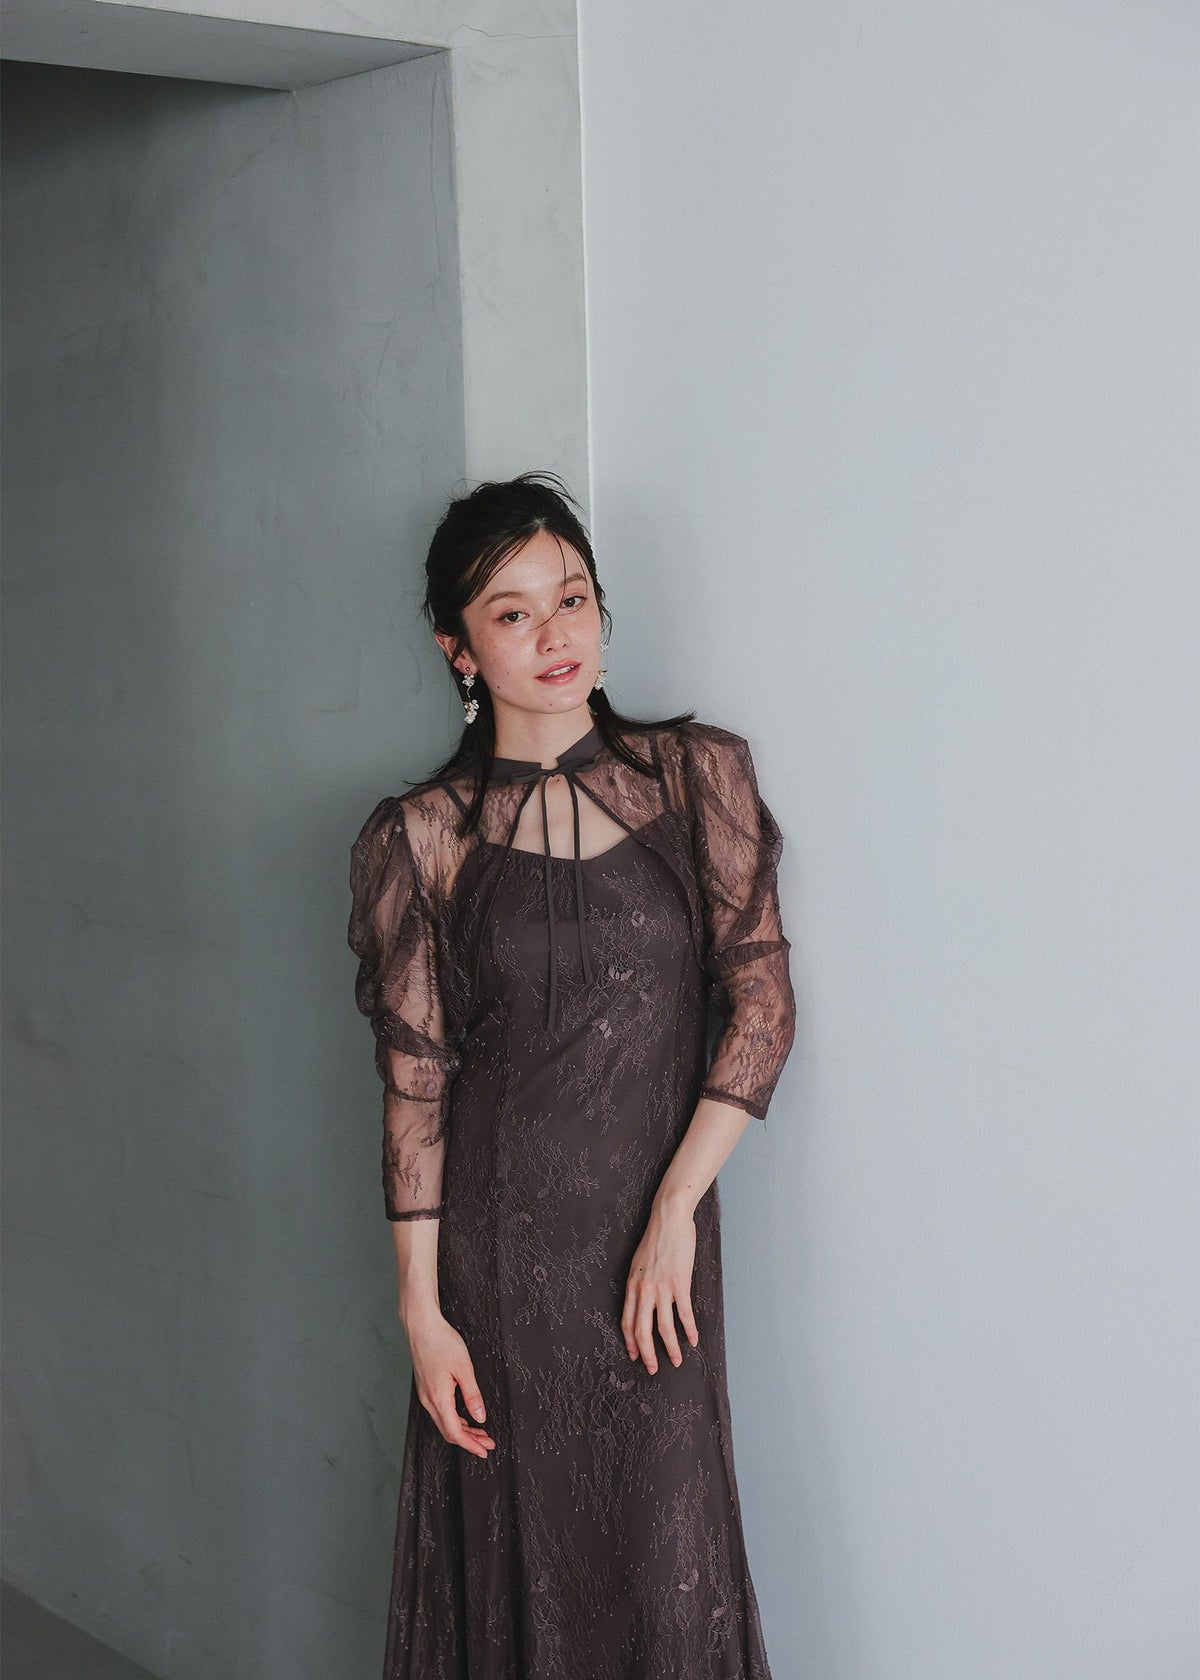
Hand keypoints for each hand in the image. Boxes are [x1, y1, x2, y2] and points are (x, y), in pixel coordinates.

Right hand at [404, 1308, 495, 1458]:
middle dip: (469, 1441)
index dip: (471, 1445)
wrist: (421, 1326)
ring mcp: (425, 1395)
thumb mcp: (464, 1368)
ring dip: (462, 1431)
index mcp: (439, 1398)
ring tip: (480, 1433)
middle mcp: (429, 1400)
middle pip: (449, 1432)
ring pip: (444, 1423)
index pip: (455, 1433)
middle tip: (487, 1444)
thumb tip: (480, 1416)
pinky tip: (464, 1418)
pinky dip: (454, 1420)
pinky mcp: (426, 1388)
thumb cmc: (441, 1342)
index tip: (484, 1450)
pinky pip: (440, 1412)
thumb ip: (472, 1395)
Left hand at [621, 1203, 699, 1373]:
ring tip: (676, 1361)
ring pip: (663, 1327)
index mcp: (632, 1285)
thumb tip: (644, 1299)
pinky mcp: (680, 1284)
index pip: (627, 1321)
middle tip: (652, 1369)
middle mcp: (644, 1290)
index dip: (630, 1341)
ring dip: (670, 1348)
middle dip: (647, 1354)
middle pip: (642, 1330)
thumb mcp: (639, 1263)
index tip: (634, 1355)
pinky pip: (684, 1314)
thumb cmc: (655, 1238)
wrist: (668, 1219)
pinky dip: (689, 1329)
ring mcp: (662, 1288)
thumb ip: (640, 1283)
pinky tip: (693, 1340)